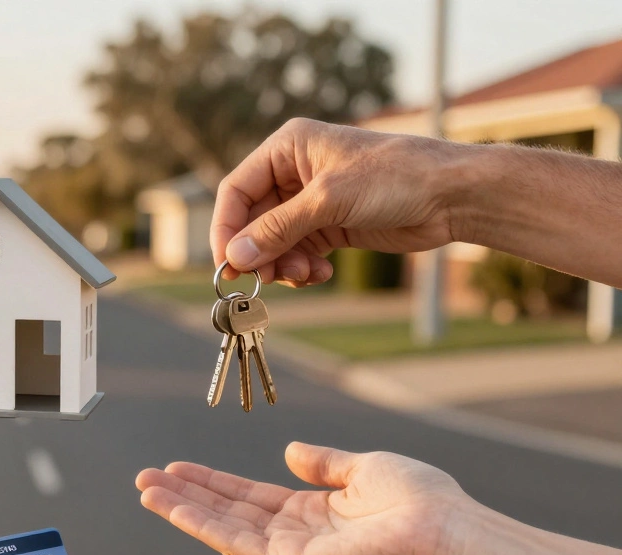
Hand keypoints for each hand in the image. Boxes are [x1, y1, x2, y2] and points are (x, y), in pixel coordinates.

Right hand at [135, 442, 483, 554]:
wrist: (447, 528)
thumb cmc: (420, 500)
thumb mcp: (363, 468)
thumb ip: (323, 462)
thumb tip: (290, 451)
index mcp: (313, 513)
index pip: (247, 498)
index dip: (210, 482)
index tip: (176, 467)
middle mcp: (296, 536)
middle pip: (226, 512)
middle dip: (184, 495)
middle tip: (144, 478)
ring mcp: (292, 553)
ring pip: (222, 528)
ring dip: (181, 508)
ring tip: (144, 490)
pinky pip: (236, 541)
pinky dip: (200, 522)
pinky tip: (174, 505)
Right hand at [212, 119, 468, 285]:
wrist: (453, 195)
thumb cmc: (396, 177)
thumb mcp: (329, 200)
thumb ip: (278, 229)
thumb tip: (236, 256)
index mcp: (288, 148)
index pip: (237, 190)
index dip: (227, 228)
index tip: (228, 264)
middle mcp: (294, 172)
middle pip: (253, 220)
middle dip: (259, 252)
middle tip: (265, 279)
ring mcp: (312, 201)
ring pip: (274, 241)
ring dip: (282, 264)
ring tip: (306, 274)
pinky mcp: (330, 226)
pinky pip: (298, 252)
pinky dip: (303, 268)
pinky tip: (323, 273)